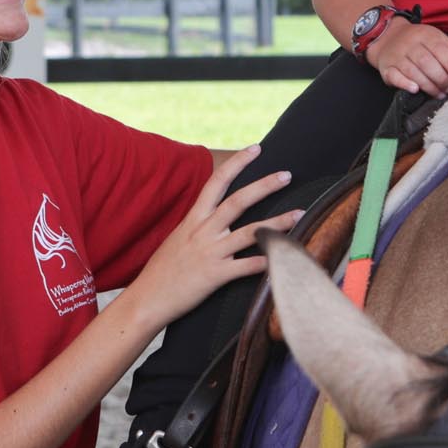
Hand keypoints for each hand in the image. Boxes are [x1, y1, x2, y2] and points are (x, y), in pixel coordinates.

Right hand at [129, 146, 299, 326]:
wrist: (147, 299)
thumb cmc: (164, 270)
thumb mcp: (179, 238)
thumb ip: (200, 224)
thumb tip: (219, 213)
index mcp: (194, 219)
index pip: (216, 182)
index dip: (236, 164)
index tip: (255, 148)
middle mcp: (202, 231)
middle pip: (237, 201)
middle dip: (264, 185)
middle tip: (287, 174)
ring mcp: (209, 253)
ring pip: (248, 232)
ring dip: (277, 223)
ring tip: (300, 213)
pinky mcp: (214, 276)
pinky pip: (245, 267)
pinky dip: (265, 261)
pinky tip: (284, 258)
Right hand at [366, 19, 447, 96]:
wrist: (388, 38)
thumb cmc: (418, 43)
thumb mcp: (434, 38)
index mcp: (425, 34)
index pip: (439, 49)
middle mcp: (409, 44)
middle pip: (426, 62)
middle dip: (441, 78)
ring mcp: (396, 56)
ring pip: (413, 71)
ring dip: (428, 86)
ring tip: (439, 94)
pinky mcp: (386, 68)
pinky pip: (394, 76)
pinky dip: (405, 84)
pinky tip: (415, 90)